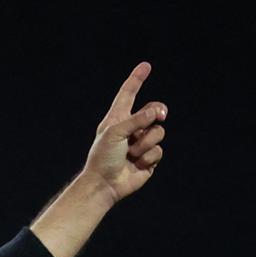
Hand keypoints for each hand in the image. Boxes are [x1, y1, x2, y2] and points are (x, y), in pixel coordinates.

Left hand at [81, 61, 167, 203]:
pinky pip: (159, 150)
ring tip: (131, 153)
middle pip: (154, 110)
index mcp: (117, 119)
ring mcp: (141, 143)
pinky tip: (136, 164)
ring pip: (158, 132)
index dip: (137, 80)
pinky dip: (148, 157)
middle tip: (159, 115)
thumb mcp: (115, 133)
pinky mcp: (149, 158)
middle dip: (158, 112)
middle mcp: (131, 128)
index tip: (145, 66)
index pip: (129, 94)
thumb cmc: (103, 158)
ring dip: (146, 143)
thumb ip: (136, 120)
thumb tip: (156, 113)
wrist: (104, 184)